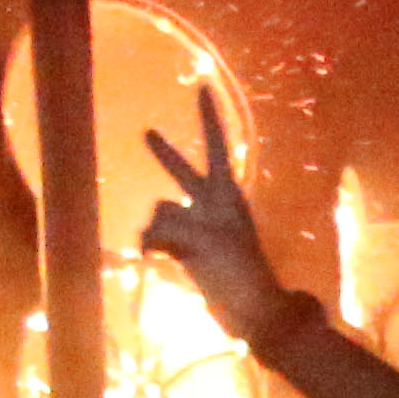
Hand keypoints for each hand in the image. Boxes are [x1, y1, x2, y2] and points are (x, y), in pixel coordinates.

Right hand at [136, 92, 295, 341]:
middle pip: (184, 173)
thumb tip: (147, 232)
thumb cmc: (237, 271)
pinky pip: (161, 237)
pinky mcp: (189, 251)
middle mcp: (212, 205)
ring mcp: (201, 228)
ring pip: (164, 212)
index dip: (208, 116)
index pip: (216, 145)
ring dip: (158, 228)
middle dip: (165, 157)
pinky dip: (154, 245)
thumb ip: (170, 226)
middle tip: (146, 132)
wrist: (252, 312)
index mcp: (225, 194)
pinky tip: (152, 256)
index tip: (203, 85)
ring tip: (159, 249)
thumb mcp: (204, 241)